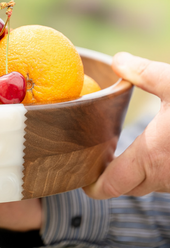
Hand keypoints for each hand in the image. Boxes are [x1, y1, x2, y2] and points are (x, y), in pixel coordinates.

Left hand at [84, 52, 169, 198]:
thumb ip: (143, 73)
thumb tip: (117, 59)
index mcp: (151, 156)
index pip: (113, 184)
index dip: (96, 186)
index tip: (86, 184)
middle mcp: (167, 177)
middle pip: (131, 187)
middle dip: (116, 179)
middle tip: (103, 164)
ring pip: (155, 185)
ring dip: (142, 174)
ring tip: (131, 155)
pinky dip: (164, 170)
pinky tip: (166, 150)